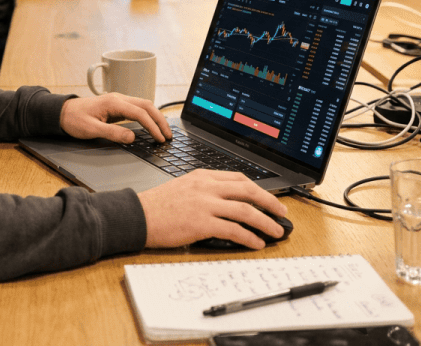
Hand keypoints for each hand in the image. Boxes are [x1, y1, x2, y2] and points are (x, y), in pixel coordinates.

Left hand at [59, 93, 171, 143]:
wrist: (61, 112)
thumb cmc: (74, 120)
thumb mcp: (91, 129)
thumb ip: (112, 133)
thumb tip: (132, 137)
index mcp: (113, 102)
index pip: (140, 113)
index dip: (152, 126)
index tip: (160, 139)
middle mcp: (118, 98)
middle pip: (147, 105)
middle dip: (160, 120)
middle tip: (168, 136)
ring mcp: (118, 101)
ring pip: (143, 105)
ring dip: (155, 117)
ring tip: (164, 132)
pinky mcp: (116, 106)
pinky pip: (137, 109)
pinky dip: (147, 116)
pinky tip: (151, 125)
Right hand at [138, 169, 287, 248]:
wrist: (138, 215)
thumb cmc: (158, 205)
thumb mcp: (182, 186)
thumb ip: (204, 190)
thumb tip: (226, 203)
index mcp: (202, 176)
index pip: (237, 178)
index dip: (258, 189)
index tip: (268, 198)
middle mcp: (206, 187)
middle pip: (247, 190)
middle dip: (269, 202)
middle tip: (282, 213)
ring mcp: (204, 204)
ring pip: (245, 210)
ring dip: (265, 222)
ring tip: (275, 232)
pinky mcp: (201, 223)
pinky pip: (233, 229)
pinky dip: (249, 237)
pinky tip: (256, 244)